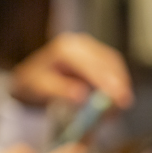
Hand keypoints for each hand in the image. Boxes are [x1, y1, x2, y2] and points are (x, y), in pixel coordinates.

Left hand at [10, 33, 132, 109]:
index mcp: (65, 49)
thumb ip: (59, 90)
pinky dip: (116, 86)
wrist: (30, 79)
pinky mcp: (98, 60)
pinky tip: (115, 101)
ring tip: (118, 107)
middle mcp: (80, 45)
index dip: (104, 79)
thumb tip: (81, 96)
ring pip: (113, 66)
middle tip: (122, 104)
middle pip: (106, 62)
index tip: (115, 96)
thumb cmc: (33, 82)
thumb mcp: (39, 87)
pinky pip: (113, 71)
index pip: (89, 63)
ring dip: (119, 85)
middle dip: (117, 83)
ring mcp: (91, 50)